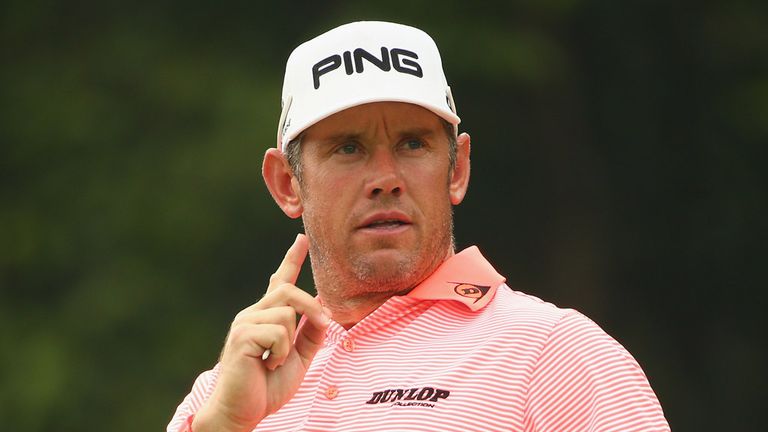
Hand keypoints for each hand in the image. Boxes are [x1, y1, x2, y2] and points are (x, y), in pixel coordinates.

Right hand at [193, 234, 329, 431]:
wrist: (241, 411)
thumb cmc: (266, 387)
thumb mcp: (298, 359)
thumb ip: (310, 334)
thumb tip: (322, 309)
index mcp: (265, 317)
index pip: (280, 282)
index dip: (291, 260)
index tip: (301, 239)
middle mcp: (252, 314)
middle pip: (288, 290)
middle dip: (310, 307)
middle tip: (324, 323)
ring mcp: (245, 322)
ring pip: (286, 312)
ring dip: (290, 342)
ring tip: (275, 361)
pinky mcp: (242, 335)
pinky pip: (279, 331)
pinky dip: (282, 352)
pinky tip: (267, 364)